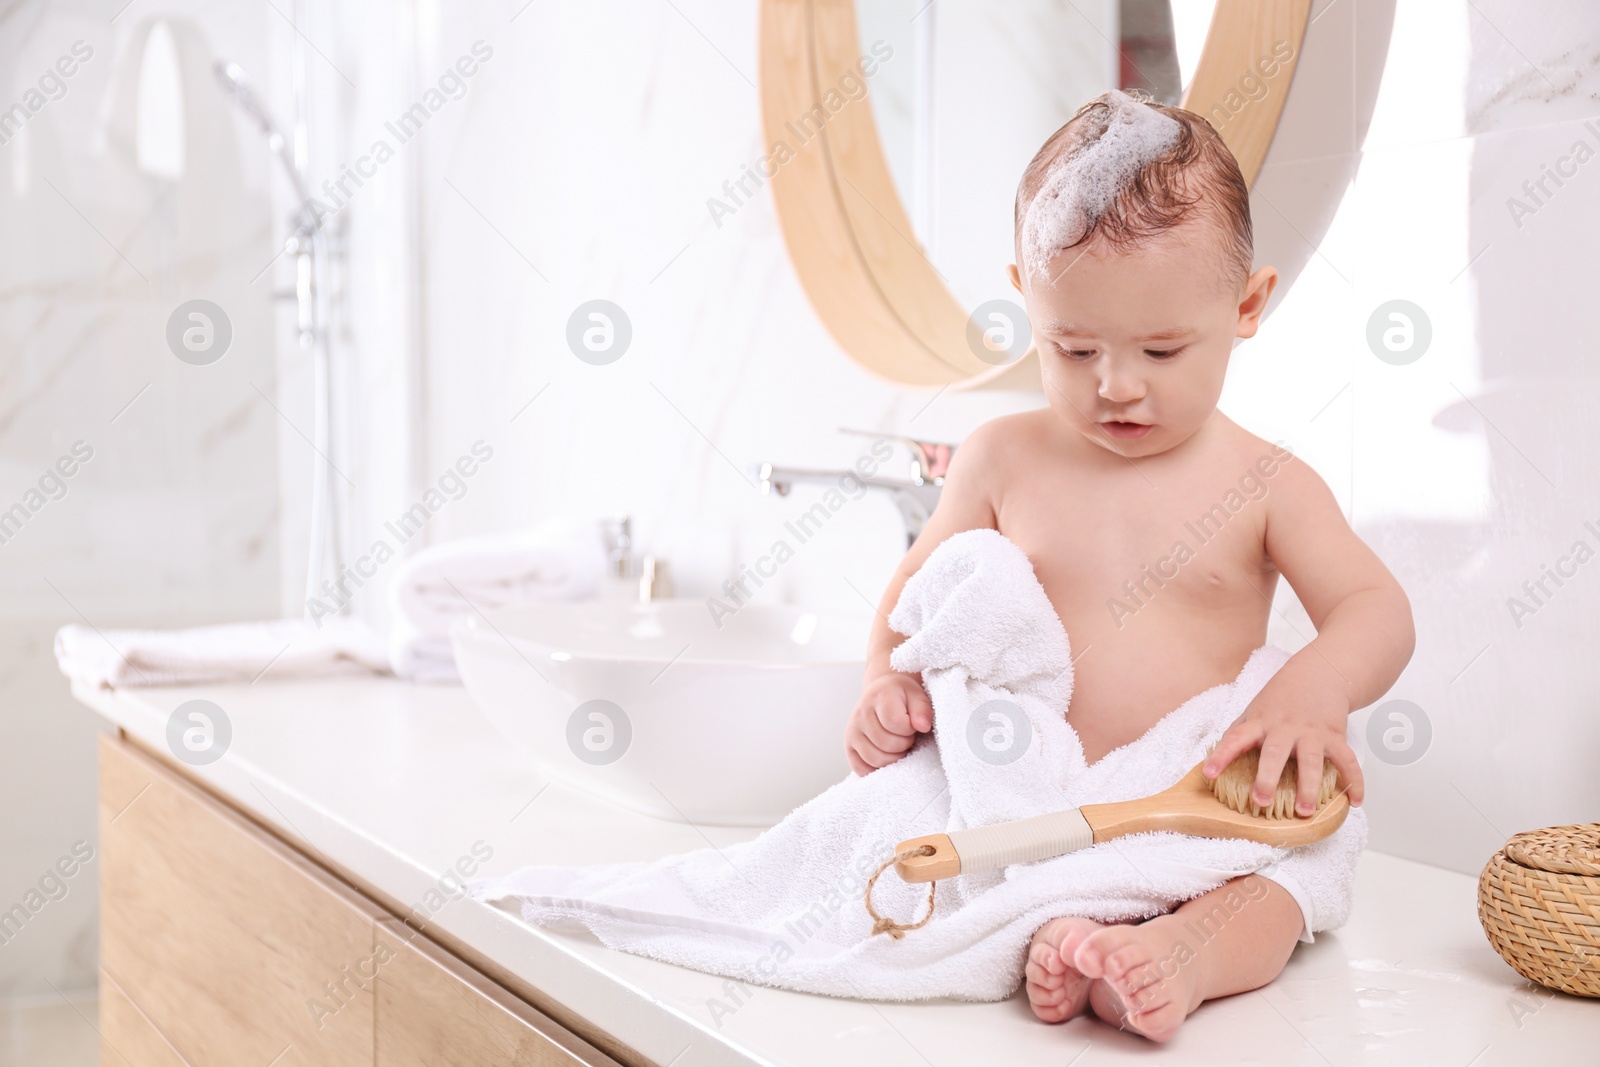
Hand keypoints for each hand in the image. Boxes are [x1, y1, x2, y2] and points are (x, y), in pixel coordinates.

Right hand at [845, 671, 932, 775]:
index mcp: (879, 697)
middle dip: (904, 744)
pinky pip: (862, 769)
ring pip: (875, 759)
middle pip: (886, 744)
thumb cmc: (902, 697)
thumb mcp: (917, 695)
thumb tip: (923, 726)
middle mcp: (861, 714)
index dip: (910, 729)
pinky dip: (877, 769)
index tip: (912, 725)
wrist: (882, 694)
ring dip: (893, 758)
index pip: (895, 723)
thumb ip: (922, 710)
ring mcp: (852, 731)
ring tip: (898, 745)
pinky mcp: (849, 746)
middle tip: (907, 736)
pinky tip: (887, 758)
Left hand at [1200, 660, 1363, 814]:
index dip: (1221, 756)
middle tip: (1261, 801)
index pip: (1235, 738)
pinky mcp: (1335, 736)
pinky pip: (1347, 760)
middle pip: (1274, 753)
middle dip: (1267, 778)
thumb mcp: (1254, 711)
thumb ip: (1240, 734)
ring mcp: (1311, 732)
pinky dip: (1354, 781)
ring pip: (1310, 760)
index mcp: (1260, 722)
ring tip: (1304, 810)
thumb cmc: (1280, 699)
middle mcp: (1284, 728)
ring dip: (1308, 786)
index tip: (1209, 774)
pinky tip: (1354, 801)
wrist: (1318, 673)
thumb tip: (1216, 760)